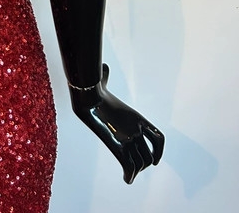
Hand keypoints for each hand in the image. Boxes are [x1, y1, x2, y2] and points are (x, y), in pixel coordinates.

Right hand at [69, 64, 163, 183]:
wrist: (88, 97)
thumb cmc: (94, 89)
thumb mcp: (105, 83)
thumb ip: (107, 78)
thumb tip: (103, 67)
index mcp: (138, 118)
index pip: (159, 138)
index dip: (159, 151)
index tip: (156, 159)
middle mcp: (137, 130)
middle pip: (149, 155)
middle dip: (144, 163)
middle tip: (137, 168)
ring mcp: (129, 138)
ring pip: (140, 163)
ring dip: (136, 170)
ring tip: (130, 174)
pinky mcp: (118, 146)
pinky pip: (129, 167)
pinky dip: (130, 176)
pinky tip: (126, 180)